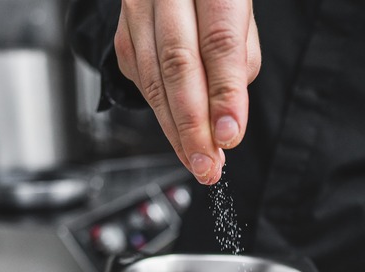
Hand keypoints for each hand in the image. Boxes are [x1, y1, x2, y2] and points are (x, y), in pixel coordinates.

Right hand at [114, 0, 260, 184]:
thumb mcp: (242, 16)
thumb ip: (239, 61)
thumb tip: (225, 116)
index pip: (219, 43)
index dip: (224, 94)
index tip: (228, 136)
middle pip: (177, 64)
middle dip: (193, 125)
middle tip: (208, 164)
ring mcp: (137, 8)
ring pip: (152, 77)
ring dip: (175, 130)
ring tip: (196, 160)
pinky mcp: (122, 32)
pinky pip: (139, 78)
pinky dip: (160, 112)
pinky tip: (178, 134)